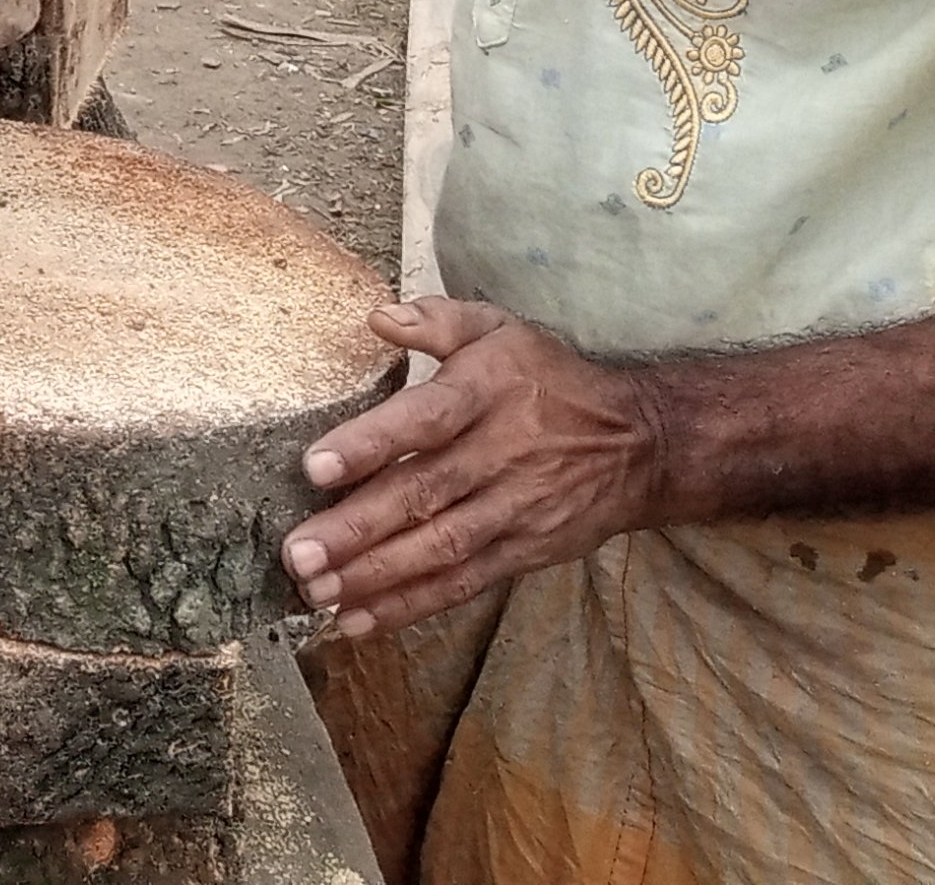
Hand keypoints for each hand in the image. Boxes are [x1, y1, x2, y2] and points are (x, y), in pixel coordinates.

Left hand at [283, 298, 667, 639]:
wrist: (637, 445)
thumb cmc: (549, 381)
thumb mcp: (500, 329)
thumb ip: (438, 320)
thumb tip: (377, 316)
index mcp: (487, 392)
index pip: (425, 420)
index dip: (370, 444)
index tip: (314, 468)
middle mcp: (500, 455)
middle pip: (422, 496)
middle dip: (356, 530)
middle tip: (297, 555)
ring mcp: (512, 510)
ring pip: (439, 549)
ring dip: (374, 576)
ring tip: (316, 592)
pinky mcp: (522, 552)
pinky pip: (462, 583)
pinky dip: (410, 605)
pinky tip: (358, 618)